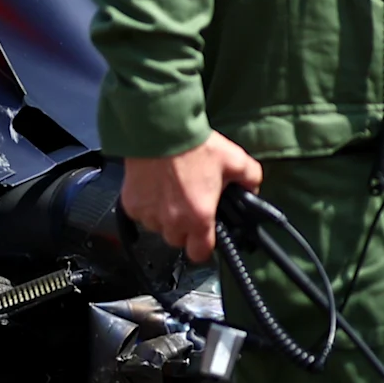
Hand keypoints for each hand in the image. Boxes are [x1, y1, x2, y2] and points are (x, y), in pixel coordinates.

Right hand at [122, 133, 264, 265]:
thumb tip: (252, 190)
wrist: (160, 128)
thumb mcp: (235, 160)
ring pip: (158, 228)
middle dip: (184, 228)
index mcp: (199, 217)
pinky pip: (140, 214)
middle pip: (178, 240)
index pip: (199, 253)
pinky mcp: (131, 203)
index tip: (205, 237)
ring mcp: (149, 213)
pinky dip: (147, 206)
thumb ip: (250, 180)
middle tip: (190, 205)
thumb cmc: (194, 145)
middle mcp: (172, 221)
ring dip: (164, 217)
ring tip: (171, 193)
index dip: (204, 246)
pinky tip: (155, 188)